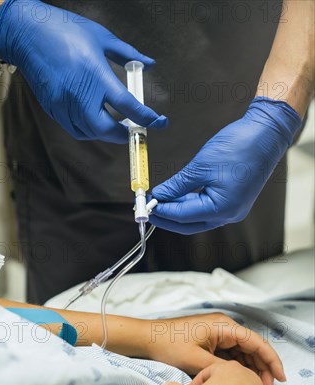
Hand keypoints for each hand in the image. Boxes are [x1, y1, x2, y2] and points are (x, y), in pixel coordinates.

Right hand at [0, 0, 167, 141]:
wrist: (26, 33)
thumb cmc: (64, 29)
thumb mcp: (102, 37)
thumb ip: (128, 54)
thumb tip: (149, 64)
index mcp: (96, 76)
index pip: (128, 106)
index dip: (147, 117)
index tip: (159, 122)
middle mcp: (79, 95)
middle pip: (107, 130)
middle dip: (124, 134)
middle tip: (136, 129)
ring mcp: (64, 105)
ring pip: (91, 133)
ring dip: (107, 133)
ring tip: (117, 124)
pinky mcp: (53, 109)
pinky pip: (75, 129)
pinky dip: (89, 130)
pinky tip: (96, 121)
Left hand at [145, 312, 284, 384]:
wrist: (147, 339)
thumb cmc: (168, 345)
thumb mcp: (196, 361)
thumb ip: (222, 368)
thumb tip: (241, 377)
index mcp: (223, 326)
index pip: (255, 342)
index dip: (271, 359)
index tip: (280, 376)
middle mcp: (223, 327)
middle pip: (251, 347)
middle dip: (262, 367)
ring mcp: (217, 334)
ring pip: (242, 352)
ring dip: (251, 368)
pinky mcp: (210, 341)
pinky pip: (231, 354)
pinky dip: (239, 366)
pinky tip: (243, 380)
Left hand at [150, 97, 300, 233]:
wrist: (267, 133)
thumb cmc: (240, 147)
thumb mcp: (200, 166)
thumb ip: (177, 185)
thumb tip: (159, 195)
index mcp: (222, 209)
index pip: (183, 217)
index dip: (161, 211)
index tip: (145, 205)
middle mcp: (229, 215)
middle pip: (189, 223)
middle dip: (167, 217)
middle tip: (148, 208)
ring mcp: (232, 209)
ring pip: (197, 217)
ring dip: (178, 210)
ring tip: (160, 200)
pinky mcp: (233, 201)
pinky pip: (207, 208)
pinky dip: (191, 203)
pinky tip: (177, 196)